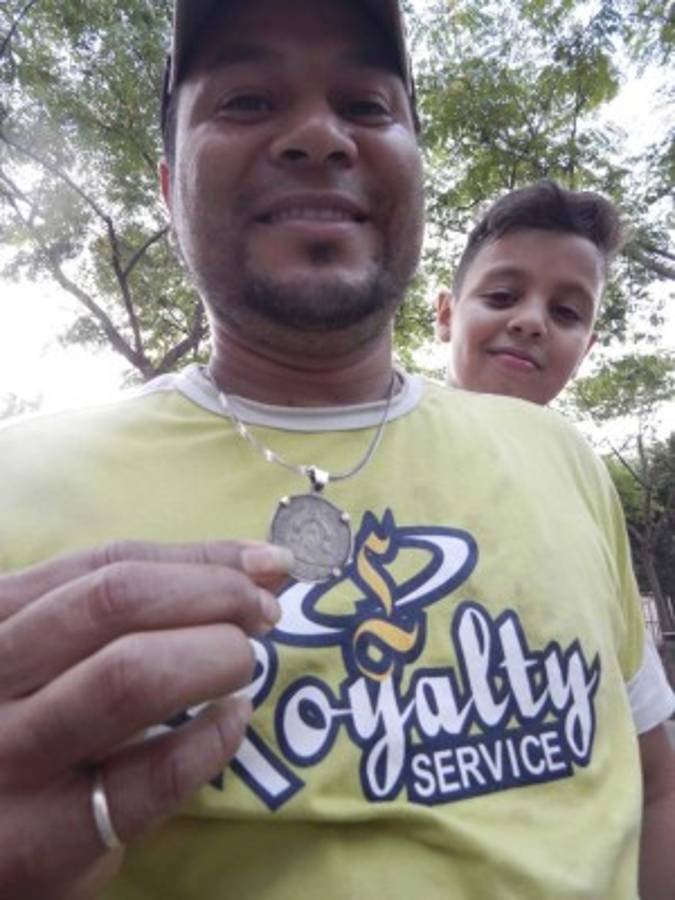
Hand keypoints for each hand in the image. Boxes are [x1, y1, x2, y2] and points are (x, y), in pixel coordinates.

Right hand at [0, 540, 292, 898]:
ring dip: (214, 656)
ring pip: (130, 675)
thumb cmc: (32, 733)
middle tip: (264, 613)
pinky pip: (150, 775)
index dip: (200, 557)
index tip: (265, 564)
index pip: (107, 564)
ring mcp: (10, 756)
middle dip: (214, 594)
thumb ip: (134, 607)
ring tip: (244, 663)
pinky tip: (232, 722)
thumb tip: (258, 565)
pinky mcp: (41, 839)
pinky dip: (210, 739)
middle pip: (117, 601)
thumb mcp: (56, 656)